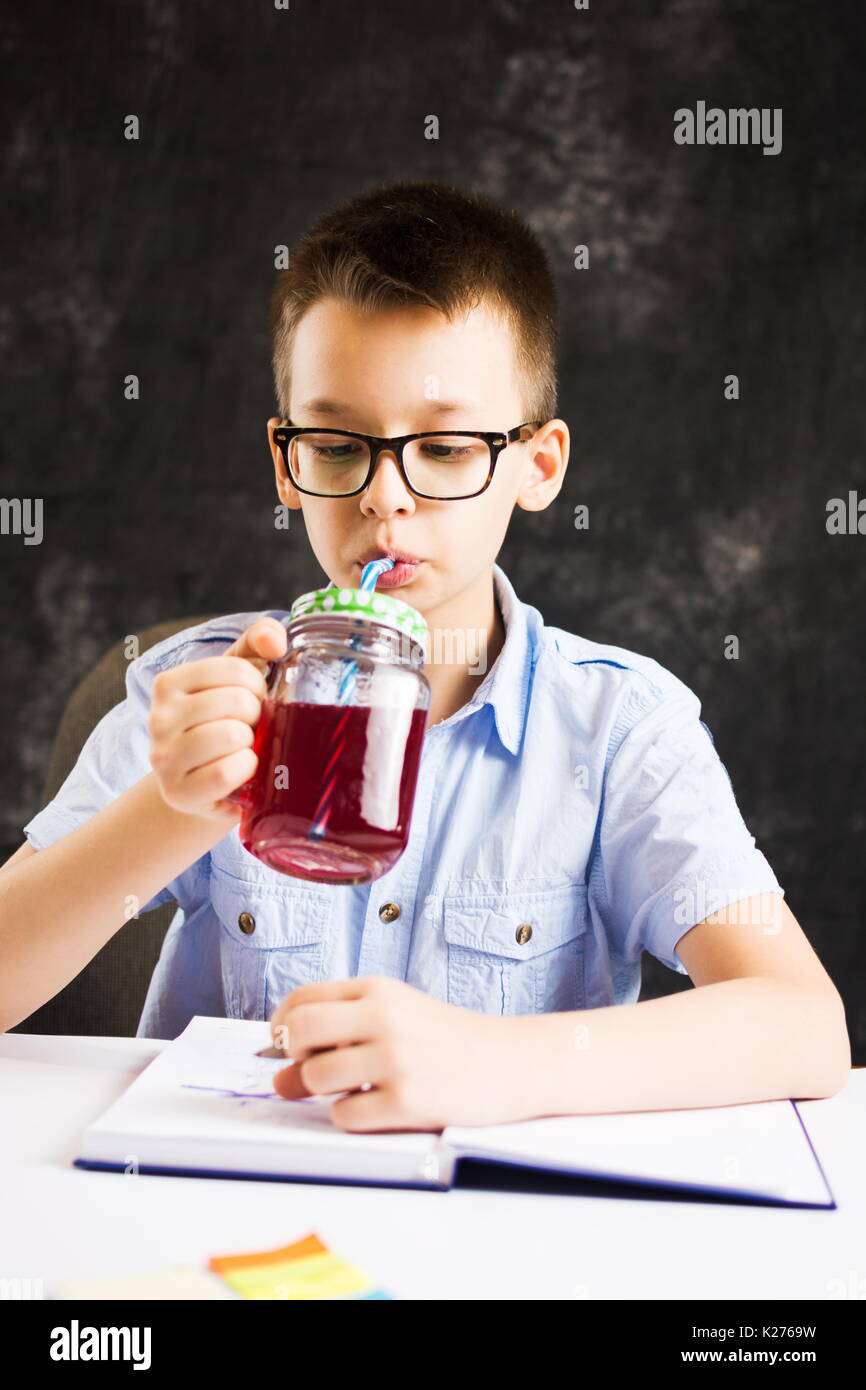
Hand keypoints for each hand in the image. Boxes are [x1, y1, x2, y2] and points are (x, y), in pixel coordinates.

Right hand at [147, 617, 287, 820]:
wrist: (203, 785)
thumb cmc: (223, 724)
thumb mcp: (236, 679)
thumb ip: (257, 643)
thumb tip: (276, 639)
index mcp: (169, 683)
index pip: (238, 670)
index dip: (258, 686)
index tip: (252, 699)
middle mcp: (159, 717)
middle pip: (237, 702)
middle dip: (257, 716)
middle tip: (250, 728)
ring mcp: (164, 756)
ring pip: (232, 736)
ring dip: (252, 744)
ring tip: (243, 748)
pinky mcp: (178, 791)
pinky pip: (226, 773)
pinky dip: (246, 770)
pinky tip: (241, 769)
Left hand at [268, 976, 522, 1131]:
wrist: (511, 1062)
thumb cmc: (447, 1040)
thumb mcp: (396, 1020)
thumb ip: (339, 1036)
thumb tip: (279, 1079)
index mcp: (379, 990)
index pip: (302, 998)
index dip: (281, 1025)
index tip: (286, 1043)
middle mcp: (384, 1018)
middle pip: (299, 1031)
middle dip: (294, 1056)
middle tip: (314, 1068)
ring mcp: (396, 1059)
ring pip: (315, 1077)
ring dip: (323, 1091)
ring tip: (355, 1088)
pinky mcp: (407, 1101)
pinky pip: (344, 1115)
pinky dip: (351, 1117)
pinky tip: (377, 1107)